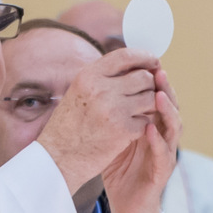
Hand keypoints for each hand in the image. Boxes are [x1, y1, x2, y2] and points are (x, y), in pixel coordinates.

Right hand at [38, 49, 159, 194]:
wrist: (58, 157)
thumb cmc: (68, 126)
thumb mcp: (78, 92)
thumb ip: (102, 78)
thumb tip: (133, 66)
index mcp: (88, 76)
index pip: (126, 55)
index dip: (145, 57)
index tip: (153, 63)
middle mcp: (101, 89)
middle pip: (144, 77)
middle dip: (149, 86)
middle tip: (143, 96)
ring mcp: (114, 109)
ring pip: (151, 98)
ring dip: (149, 106)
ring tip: (136, 113)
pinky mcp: (123, 130)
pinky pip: (147, 120)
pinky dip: (141, 126)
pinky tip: (128, 130)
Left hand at [102, 69, 180, 212]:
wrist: (125, 203)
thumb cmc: (119, 167)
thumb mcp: (111, 134)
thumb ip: (110, 112)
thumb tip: (93, 85)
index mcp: (151, 123)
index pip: (156, 95)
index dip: (153, 79)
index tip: (145, 61)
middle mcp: (162, 135)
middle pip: (169, 105)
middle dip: (164, 87)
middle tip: (158, 70)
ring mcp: (164, 153)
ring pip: (173, 126)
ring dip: (167, 109)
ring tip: (159, 94)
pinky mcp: (161, 172)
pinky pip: (164, 154)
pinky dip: (157, 141)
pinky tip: (149, 129)